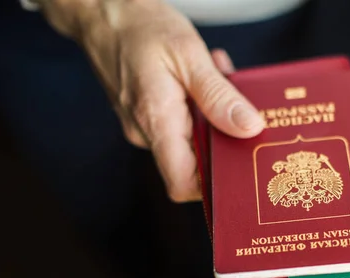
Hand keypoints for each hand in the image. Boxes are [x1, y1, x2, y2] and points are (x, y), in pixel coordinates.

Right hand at [40, 0, 263, 201]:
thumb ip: (219, 96)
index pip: (182, 184)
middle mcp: (147, 132)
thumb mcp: (188, 56)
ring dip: (213, 112)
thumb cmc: (139, 26)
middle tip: (239, 103)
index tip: (239, 168)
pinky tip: (207, 73)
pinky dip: (199, 102)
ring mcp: (145, 124)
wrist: (100, 9)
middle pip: (194, 161)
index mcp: (156, 122)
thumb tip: (249, 128)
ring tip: (220, 76)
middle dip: (223, 136)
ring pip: (191, 136)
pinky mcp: (146, 113)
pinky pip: (181, 120)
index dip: (211, 188)